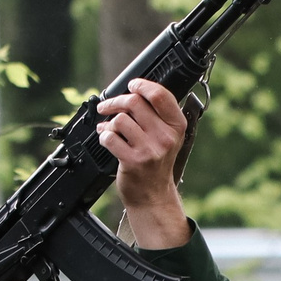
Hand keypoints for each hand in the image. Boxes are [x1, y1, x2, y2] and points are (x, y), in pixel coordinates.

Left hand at [101, 78, 191, 249]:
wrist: (153, 195)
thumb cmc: (156, 163)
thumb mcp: (167, 137)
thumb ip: (156, 114)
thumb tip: (133, 91)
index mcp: (176, 127)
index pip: (160, 95)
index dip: (141, 85)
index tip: (131, 85)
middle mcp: (166, 137)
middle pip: (135, 103)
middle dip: (116, 102)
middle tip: (107, 107)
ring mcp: (150, 150)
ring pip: (120, 119)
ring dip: (108, 123)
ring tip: (108, 129)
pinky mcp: (133, 161)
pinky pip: (110, 137)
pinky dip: (103, 136)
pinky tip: (107, 140)